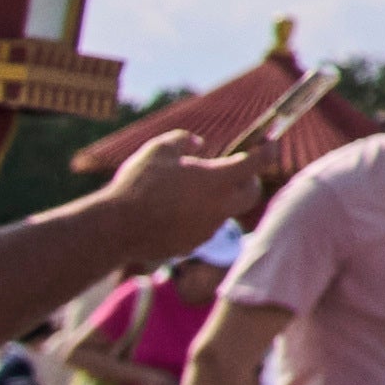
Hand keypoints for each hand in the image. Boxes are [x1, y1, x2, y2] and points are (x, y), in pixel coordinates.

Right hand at [90, 79, 312, 247]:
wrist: (115, 229)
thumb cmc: (137, 185)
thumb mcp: (159, 150)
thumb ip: (182, 140)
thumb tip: (198, 143)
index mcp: (218, 181)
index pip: (257, 163)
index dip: (267, 150)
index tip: (269, 143)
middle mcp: (220, 207)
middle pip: (251, 192)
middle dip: (248, 179)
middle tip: (234, 168)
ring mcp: (208, 229)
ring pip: (225, 210)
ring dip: (218, 198)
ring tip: (191, 188)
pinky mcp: (192, 244)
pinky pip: (204, 226)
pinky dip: (199, 216)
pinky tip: (175, 210)